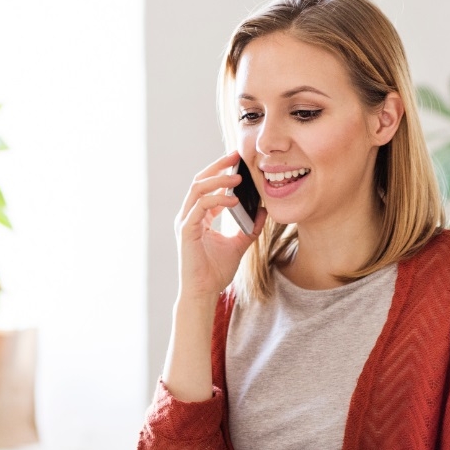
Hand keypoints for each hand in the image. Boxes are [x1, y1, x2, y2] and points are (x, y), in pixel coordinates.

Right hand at [174, 152, 266, 299]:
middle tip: (236, 156)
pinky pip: (200, 206)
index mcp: (198, 217)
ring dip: (218, 179)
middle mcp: (189, 216)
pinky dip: (216, 199)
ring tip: (238, 176)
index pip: (207, 187)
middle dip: (217, 166)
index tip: (239, 162)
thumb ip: (250, 228)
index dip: (222, 172)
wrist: (203, 293)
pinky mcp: (186, 230)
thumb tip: (264, 211)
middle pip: (199, 181)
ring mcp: (185, 222)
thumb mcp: (239, 245)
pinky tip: (234, 199)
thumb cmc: (215, 272)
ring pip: (197, 189)